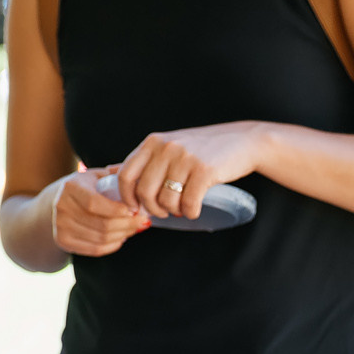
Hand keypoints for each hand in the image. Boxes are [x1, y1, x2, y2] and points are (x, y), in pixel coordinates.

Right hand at [51, 168, 147, 255]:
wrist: (55, 201)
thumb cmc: (84, 187)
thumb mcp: (96, 176)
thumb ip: (116, 176)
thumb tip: (139, 182)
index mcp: (71, 187)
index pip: (94, 203)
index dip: (117, 210)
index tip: (135, 210)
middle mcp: (62, 207)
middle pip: (101, 224)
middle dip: (127, 225)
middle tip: (142, 221)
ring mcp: (60, 226)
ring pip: (100, 238)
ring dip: (123, 235)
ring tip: (133, 228)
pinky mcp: (63, 241)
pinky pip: (95, 249)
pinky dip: (112, 245)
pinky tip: (120, 237)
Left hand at [109, 122, 270, 221]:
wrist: (243, 141)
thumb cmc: (203, 148)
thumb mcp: (169, 146)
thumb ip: (145, 159)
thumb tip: (110, 172)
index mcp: (152, 142)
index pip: (125, 175)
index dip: (126, 197)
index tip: (135, 208)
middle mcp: (166, 148)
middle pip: (144, 192)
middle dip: (152, 209)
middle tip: (163, 212)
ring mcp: (185, 158)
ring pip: (166, 200)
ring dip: (173, 212)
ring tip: (181, 209)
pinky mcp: (205, 170)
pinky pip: (188, 203)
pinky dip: (190, 212)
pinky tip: (194, 210)